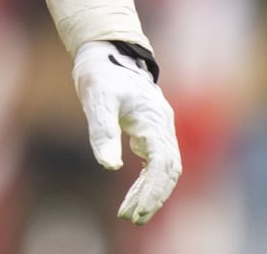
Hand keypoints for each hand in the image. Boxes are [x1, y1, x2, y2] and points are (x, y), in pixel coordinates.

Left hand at [71, 40, 181, 223]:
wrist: (105, 49)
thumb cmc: (100, 72)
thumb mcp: (97, 98)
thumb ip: (103, 130)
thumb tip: (109, 166)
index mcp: (154, 117)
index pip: (163, 162)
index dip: (152, 189)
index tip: (135, 209)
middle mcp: (163, 124)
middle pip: (169, 169)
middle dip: (153, 197)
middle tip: (131, 217)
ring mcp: (160, 126)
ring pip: (166, 167)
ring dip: (152, 191)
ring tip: (130, 212)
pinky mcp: (152, 129)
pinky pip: (158, 160)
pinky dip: (149, 179)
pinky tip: (134, 192)